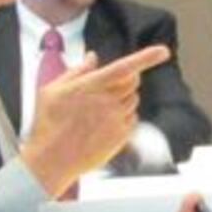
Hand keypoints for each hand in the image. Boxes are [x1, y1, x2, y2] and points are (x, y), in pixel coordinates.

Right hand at [20, 45, 169, 195]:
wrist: (52, 160)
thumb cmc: (48, 125)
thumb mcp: (51, 90)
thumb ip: (76, 71)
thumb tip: (92, 57)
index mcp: (91, 86)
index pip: (125, 67)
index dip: (147, 57)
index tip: (163, 51)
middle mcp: (108, 102)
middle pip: (133, 82)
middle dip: (127, 78)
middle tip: (111, 85)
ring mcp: (116, 120)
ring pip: (133, 100)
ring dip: (123, 98)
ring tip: (99, 110)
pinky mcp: (121, 136)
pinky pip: (132, 119)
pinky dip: (124, 117)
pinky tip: (103, 124)